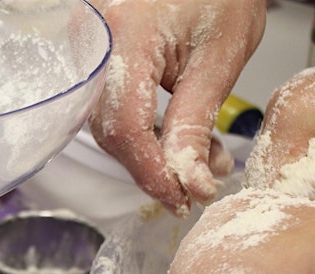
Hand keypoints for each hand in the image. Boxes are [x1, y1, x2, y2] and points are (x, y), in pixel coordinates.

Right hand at [88, 0, 266, 216]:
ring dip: (153, 156)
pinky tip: (180, 145)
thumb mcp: (219, 59)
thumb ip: (195, 123)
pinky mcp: (102, 61)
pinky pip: (116, 109)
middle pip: (112, 131)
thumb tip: (190, 182)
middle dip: (153, 169)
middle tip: (192, 191)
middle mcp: (98, 43)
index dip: (153, 171)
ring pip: (112, 126)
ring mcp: (95, 52)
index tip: (183, 198)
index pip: (127, 125)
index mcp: (127, 35)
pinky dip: (147, 135)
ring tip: (198, 167)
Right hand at [244, 20, 314, 206]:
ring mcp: (305, 94)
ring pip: (295, 156)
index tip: (312, 226)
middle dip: (301, 194)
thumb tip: (282, 212)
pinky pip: (312, 140)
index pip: (260, 181)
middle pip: (275, 168)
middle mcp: (286, 100)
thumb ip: (313, 194)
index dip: (282, 210)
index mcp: (286, 116)